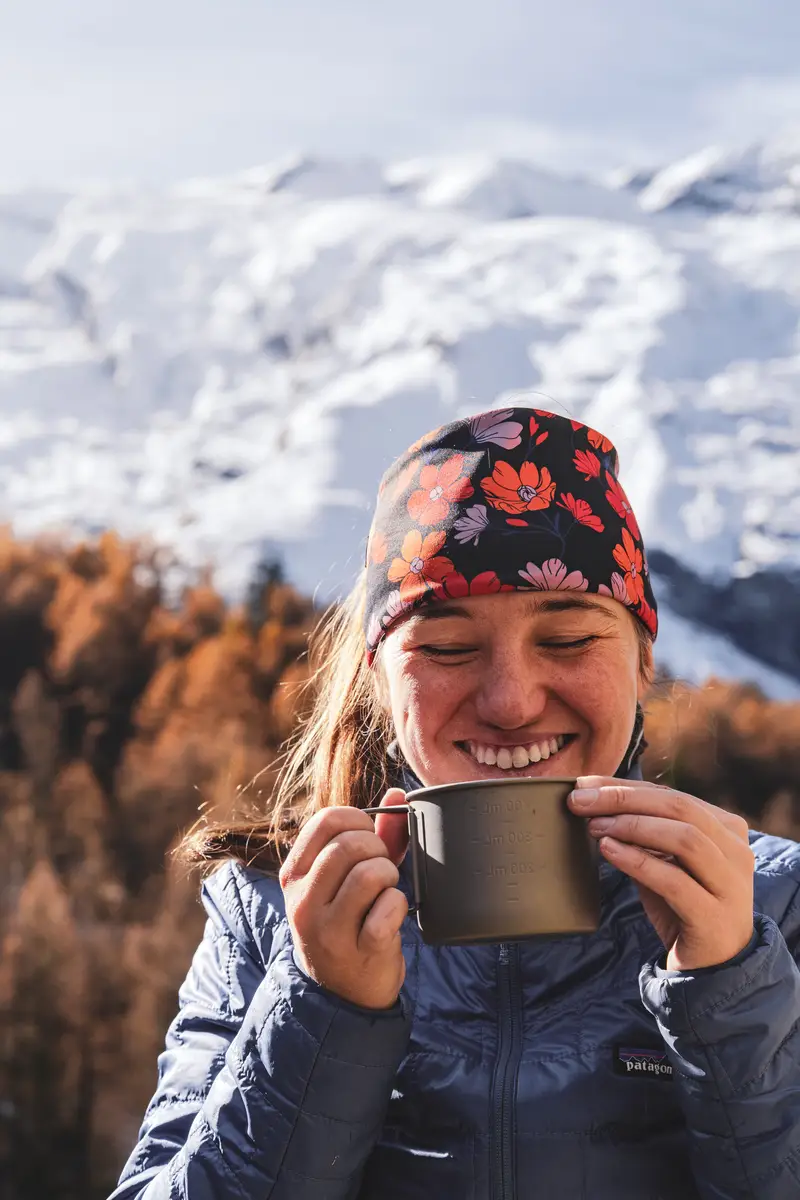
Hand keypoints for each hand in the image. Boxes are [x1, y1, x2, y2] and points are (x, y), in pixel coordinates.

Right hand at [279, 789, 408, 1008]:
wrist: (341, 993)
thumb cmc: (349, 921)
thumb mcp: (348, 879)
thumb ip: (374, 836)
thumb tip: (395, 794)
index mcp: (294, 875)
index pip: (325, 820)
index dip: (358, 820)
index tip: (368, 837)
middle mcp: (303, 901)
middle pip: (349, 846)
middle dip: (378, 849)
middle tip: (382, 868)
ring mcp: (328, 930)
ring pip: (369, 874)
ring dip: (390, 877)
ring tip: (386, 891)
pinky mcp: (358, 951)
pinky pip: (388, 909)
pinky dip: (398, 906)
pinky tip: (391, 917)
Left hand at [568, 777, 754, 970]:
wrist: (713, 966)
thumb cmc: (683, 905)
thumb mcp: (664, 862)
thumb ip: (643, 833)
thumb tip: (593, 800)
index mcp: (726, 829)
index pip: (672, 795)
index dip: (625, 787)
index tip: (584, 785)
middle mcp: (736, 851)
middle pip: (679, 807)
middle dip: (624, 799)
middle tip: (581, 801)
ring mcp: (730, 885)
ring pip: (684, 838)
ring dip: (632, 827)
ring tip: (594, 827)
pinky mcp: (714, 916)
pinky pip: (674, 881)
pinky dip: (637, 861)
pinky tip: (608, 851)